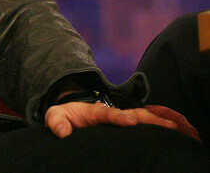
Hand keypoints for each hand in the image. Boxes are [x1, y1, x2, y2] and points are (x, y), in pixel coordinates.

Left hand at [45, 101, 180, 138]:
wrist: (72, 109)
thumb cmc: (65, 116)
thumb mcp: (55, 116)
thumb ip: (57, 121)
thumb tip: (62, 131)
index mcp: (96, 112)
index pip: (109, 114)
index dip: (119, 117)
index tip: (130, 121)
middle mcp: (114, 113)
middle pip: (136, 115)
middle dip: (153, 120)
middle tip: (173, 126)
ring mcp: (123, 117)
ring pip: (147, 117)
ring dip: (166, 121)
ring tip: (185, 126)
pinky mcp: (130, 122)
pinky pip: (150, 120)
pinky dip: (166, 120)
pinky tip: (182, 125)